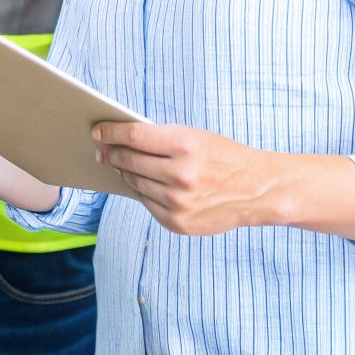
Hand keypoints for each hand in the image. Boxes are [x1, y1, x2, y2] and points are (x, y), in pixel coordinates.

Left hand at [94, 122, 288, 235]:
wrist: (258, 190)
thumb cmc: (225, 157)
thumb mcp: (197, 137)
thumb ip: (161, 140)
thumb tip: (121, 143)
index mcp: (186, 145)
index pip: (134, 137)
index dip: (111, 133)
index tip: (97, 132)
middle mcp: (181, 175)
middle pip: (130, 162)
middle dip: (113, 154)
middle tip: (102, 150)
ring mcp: (178, 202)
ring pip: (135, 184)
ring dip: (124, 174)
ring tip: (118, 166)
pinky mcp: (178, 222)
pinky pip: (148, 204)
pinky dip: (141, 193)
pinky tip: (137, 184)